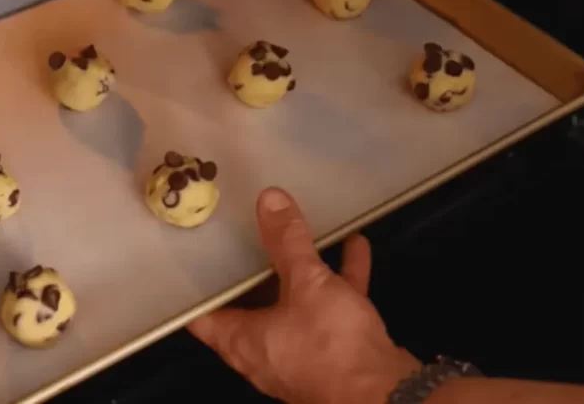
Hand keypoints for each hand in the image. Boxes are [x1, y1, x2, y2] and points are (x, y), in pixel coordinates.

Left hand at [188, 187, 419, 403]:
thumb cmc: (329, 344)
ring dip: (302, 271)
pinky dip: (340, 281)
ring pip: (295, 306)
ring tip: (302, 233)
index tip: (196, 255)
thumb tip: (269, 199)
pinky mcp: (335, 355)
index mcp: (241, 340)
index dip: (197, 286)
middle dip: (254, 271)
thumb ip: (288, 241)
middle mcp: (264, 351)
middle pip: (251, 306)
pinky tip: (354, 247)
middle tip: (246, 235)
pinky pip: (330, 311)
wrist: (388, 397)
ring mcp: (301, 355)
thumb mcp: (307, 283)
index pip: (202, 314)